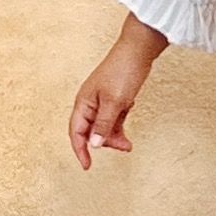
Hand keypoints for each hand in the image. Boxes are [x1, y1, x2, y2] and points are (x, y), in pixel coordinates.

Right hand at [68, 19, 167, 170]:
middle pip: (91, 132)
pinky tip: (127, 129)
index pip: (76, 132)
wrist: (139, 50)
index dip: (80, 150)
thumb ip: (103, 124)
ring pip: (103, 127)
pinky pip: (113, 119)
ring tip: (129, 144)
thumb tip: (94, 144)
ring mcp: (102, 101)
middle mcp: (90, 103)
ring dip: (115, 137)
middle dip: (105, 142)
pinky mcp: (114, 99)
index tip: (87, 166)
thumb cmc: (123, 71)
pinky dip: (119, 126)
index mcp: (84, 103)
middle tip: (123, 147)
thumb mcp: (114, 102)